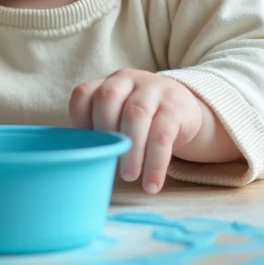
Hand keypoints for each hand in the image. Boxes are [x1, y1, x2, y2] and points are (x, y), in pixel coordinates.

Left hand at [69, 69, 203, 193]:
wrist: (184, 108)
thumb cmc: (142, 119)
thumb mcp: (120, 114)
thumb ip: (103, 130)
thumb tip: (87, 164)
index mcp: (108, 83)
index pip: (84, 94)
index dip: (79, 121)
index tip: (86, 149)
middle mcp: (128, 80)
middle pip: (108, 99)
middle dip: (104, 134)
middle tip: (107, 165)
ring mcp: (153, 90)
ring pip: (136, 115)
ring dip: (130, 150)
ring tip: (128, 176)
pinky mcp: (175, 108)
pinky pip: (163, 136)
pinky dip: (155, 163)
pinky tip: (151, 184)